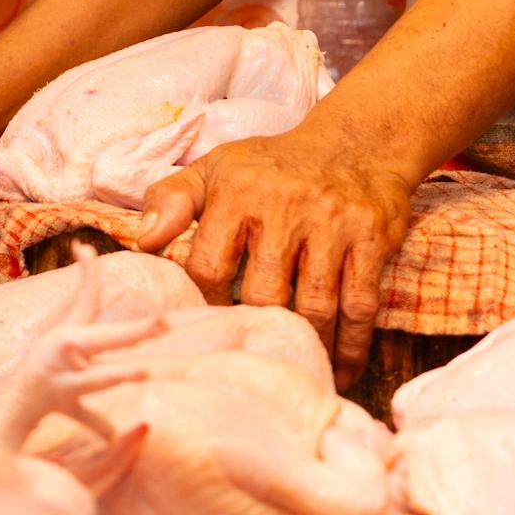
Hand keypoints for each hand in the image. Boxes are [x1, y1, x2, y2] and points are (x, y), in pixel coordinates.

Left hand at [131, 126, 422, 371]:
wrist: (356, 142)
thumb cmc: (273, 166)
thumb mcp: (216, 168)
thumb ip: (170, 199)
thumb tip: (144, 240)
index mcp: (238, 192)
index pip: (209, 264)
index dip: (205, 304)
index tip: (208, 328)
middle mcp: (285, 206)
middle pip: (264, 293)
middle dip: (257, 332)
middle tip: (251, 362)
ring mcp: (332, 224)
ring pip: (315, 305)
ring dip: (307, 348)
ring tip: (295, 372)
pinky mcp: (371, 239)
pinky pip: (360, 305)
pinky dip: (352, 346)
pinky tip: (342, 371)